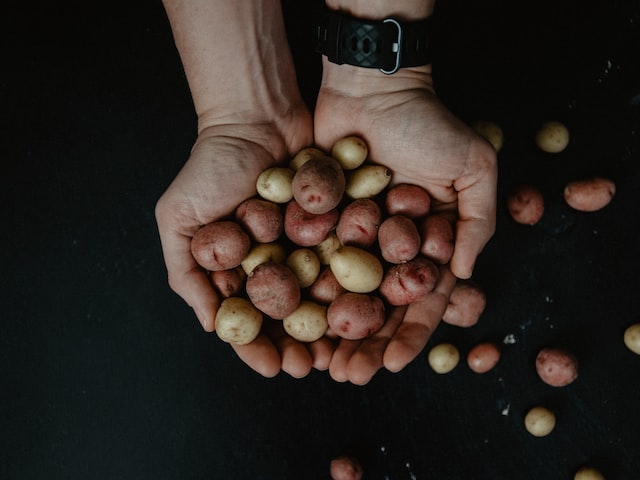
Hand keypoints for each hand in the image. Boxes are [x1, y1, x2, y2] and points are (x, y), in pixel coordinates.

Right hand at [155, 109, 333, 378]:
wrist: (256, 116)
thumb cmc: (210, 165)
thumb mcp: (178, 217)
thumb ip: (184, 271)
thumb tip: (212, 325)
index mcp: (234, 268)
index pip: (245, 318)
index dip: (256, 346)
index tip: (271, 367)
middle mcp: (271, 262)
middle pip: (285, 314)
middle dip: (297, 344)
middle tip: (312, 367)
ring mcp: (304, 244)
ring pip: (318, 294)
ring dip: (329, 325)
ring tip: (342, 350)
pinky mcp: (333, 224)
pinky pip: (343, 260)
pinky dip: (353, 284)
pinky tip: (365, 308)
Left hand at [314, 62, 496, 382]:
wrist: (373, 85)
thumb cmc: (428, 124)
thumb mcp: (473, 168)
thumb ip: (478, 223)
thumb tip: (465, 276)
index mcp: (427, 242)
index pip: (420, 298)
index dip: (410, 334)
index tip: (392, 362)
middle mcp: (388, 246)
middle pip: (376, 306)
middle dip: (365, 343)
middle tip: (348, 375)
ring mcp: (351, 235)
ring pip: (340, 294)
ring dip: (330, 330)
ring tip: (318, 362)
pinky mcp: (318, 220)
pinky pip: (310, 261)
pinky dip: (301, 292)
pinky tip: (289, 320)